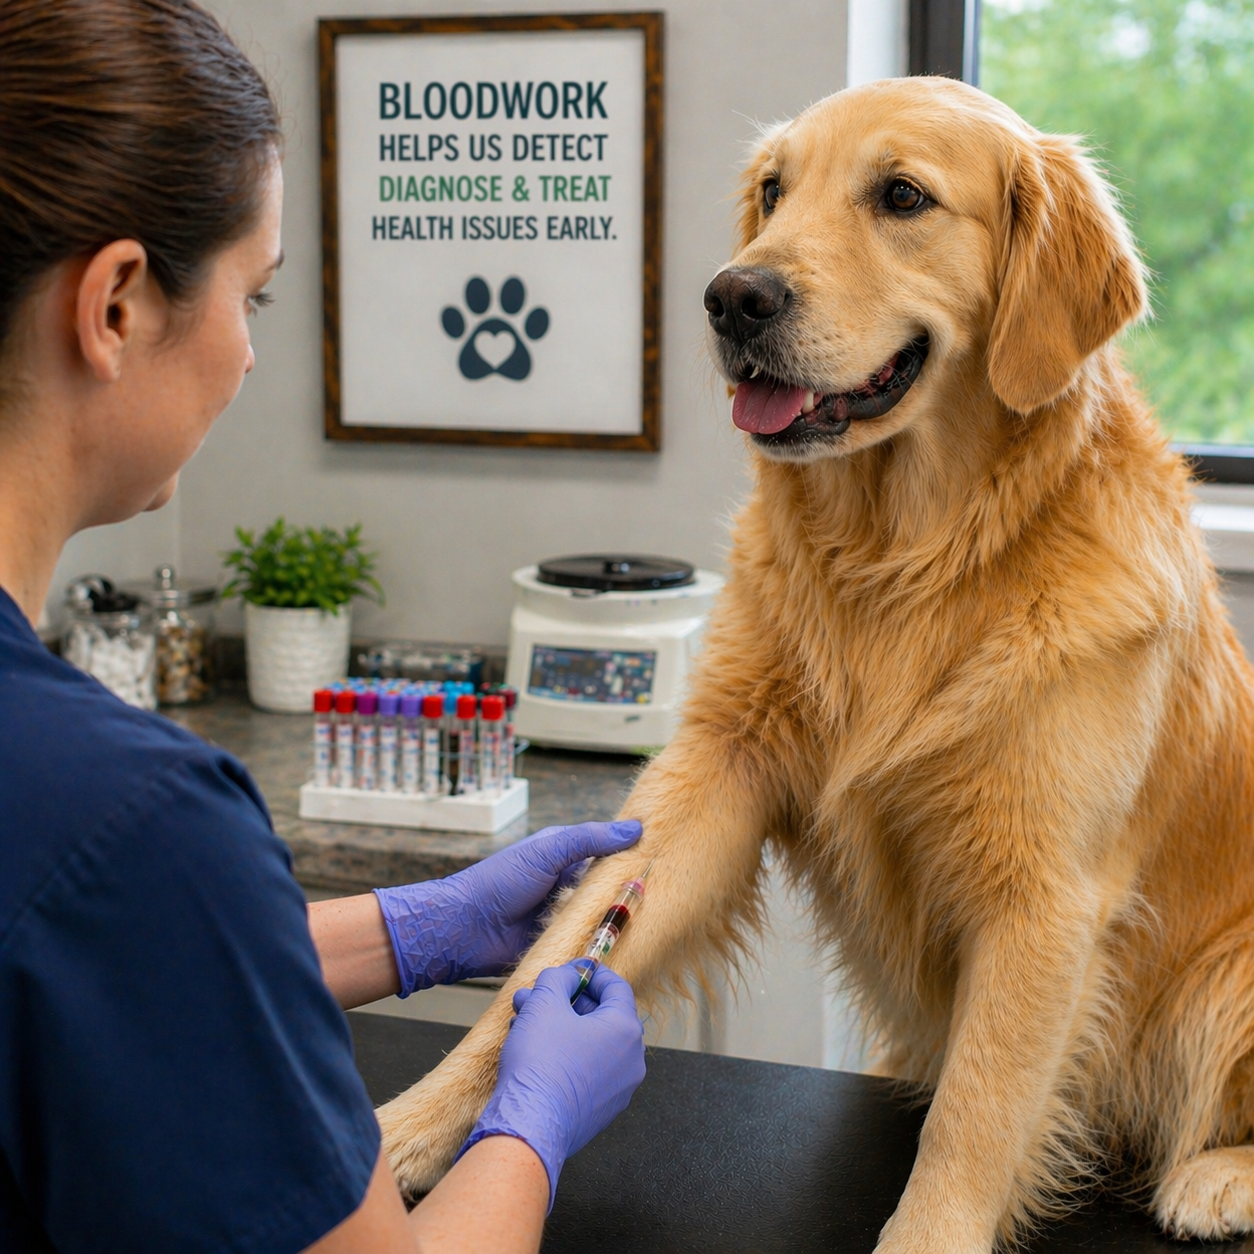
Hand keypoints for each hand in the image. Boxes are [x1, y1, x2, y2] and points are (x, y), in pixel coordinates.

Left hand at [373, 820, 641, 992]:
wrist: (464, 928)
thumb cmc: (500, 881)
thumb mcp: (547, 850)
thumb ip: (589, 839)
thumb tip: (634, 828)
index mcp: (564, 856)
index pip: (607, 852)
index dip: (632, 853)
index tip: (666, 855)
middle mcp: (567, 884)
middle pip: (608, 886)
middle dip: (630, 890)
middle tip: (667, 893)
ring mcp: (563, 916)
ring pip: (601, 916)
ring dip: (617, 919)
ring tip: (654, 920)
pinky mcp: (559, 944)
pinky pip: (587, 942)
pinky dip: (600, 943)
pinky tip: (624, 944)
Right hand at [458, 962, 646, 1210]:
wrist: (530, 1126)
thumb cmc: (541, 1062)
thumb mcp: (545, 1003)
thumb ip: (559, 978)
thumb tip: (568, 974)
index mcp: (626, 1030)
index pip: (616, 988)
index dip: (591, 973)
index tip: (570, 970)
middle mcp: (631, 1060)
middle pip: (600, 1016)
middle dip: (565, 1001)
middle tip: (536, 995)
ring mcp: (618, 1089)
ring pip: (589, 1044)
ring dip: (559, 1026)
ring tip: (523, 1019)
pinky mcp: (600, 1110)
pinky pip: (585, 1070)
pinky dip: (564, 1054)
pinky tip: (532, 1049)